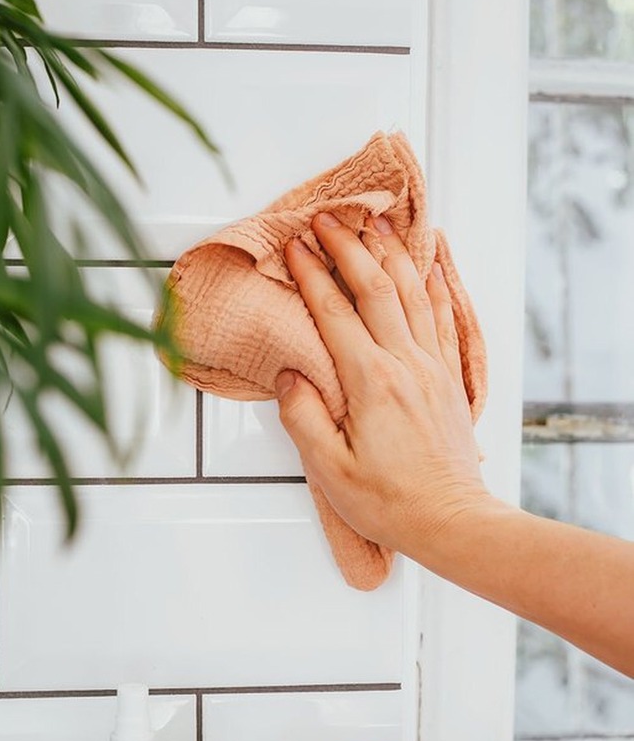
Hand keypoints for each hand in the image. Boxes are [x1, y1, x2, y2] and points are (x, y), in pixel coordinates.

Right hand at [276, 212, 488, 560]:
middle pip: (375, 289)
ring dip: (391, 255)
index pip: (335, 312)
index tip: (295, 246)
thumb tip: (288, 377)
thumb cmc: (392, 503)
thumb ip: (303, 418)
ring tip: (376, 226)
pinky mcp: (449, 380)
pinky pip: (443, 319)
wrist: (452, 521)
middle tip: (328, 219)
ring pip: (413, 294)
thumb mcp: (330, 471)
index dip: (312, 273)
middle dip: (348, 247)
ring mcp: (432, 369)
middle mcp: (405, 365)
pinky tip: (431, 267)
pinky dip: (435, 286)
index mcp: (371, 382)